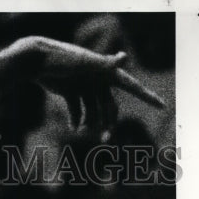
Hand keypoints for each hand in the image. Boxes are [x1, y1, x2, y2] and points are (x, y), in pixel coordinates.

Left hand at [12, 35, 164, 134]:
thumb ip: (103, 64)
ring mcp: (83, 85)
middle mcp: (97, 78)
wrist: (35, 60)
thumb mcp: (83, 63)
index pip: (131, 85)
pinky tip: (73, 128)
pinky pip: (77, 109)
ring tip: (84, 132)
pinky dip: (76, 119)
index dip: (147, 96)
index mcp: (106, 71)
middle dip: (109, 122)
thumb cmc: (61, 59)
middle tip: (107, 140)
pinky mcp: (69, 91)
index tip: (162, 105)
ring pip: (93, 109)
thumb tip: (124, 57)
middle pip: (109, 105)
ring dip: (91, 123)